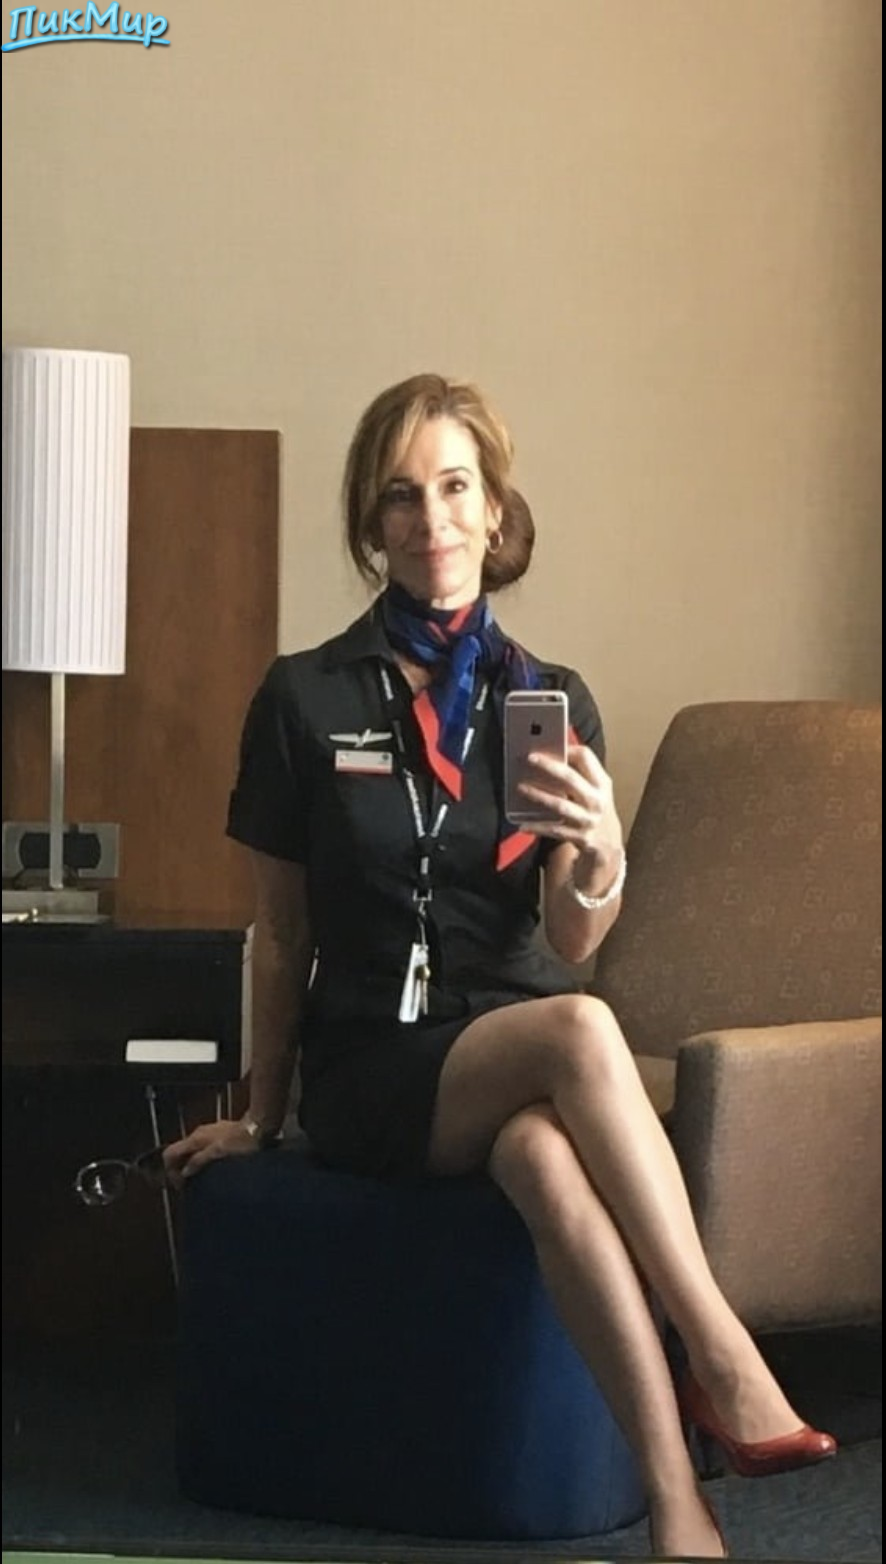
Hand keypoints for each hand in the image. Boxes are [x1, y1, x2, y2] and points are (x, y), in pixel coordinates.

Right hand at [162, 1117, 259, 1185]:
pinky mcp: (219, 1135)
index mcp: (195, 1138)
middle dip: (179, 1169)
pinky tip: (212, 1168)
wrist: (258, 1126)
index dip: (170, 1171)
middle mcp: (198, 1134)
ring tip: (201, 1179)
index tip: (181, 1185)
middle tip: (189, 1185)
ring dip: (191, 1165)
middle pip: (179, 1152)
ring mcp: (209, 1133)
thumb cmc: (240, 1141)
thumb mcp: (218, 1152)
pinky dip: (201, 1159)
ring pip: (191, 1150)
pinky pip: (202, 1149)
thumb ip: (199, 1160)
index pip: (169, 1153)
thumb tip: (184, 1172)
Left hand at [519, 743, 622, 859]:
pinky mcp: (580, 837)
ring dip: (538, 795)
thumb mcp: (596, 790)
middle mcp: (597, 800)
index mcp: (602, 783)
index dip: (567, 750)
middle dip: (548, 766)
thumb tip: (550, 757)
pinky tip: (523, 824)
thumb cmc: (595, 809)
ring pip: (560, 805)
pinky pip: (554, 831)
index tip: (550, 745)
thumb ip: (580, 775)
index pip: (586, 758)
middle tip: (529, 758)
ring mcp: (588, 819)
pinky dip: (538, 827)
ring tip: (520, 787)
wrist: (608, 843)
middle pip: (570, 778)